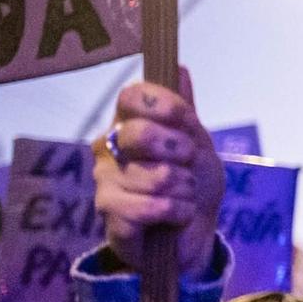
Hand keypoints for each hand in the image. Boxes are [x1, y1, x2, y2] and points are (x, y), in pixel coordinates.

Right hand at [93, 71, 223, 278]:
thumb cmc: (192, 183)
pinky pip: (152, 207)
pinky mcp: (110, 215)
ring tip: (182, 195)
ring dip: (185, 189)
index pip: (132, 96)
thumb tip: (180, 68)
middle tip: (187, 164)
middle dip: (181, 152)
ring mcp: (105, 182)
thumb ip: (184, 109)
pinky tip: (176, 216)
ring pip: (155, 176)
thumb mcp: (197, 142)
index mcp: (127, 123)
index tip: (189, 123)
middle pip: (140, 134)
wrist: (194, 233)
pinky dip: (178, 212)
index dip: (166, 107)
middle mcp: (109, 148)